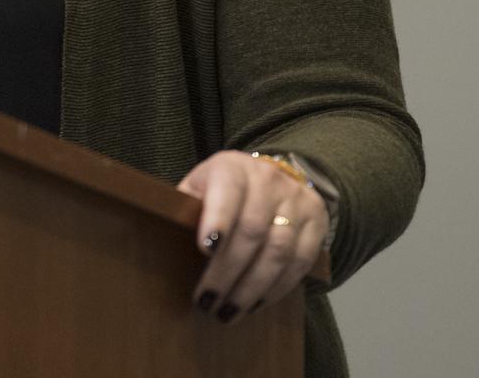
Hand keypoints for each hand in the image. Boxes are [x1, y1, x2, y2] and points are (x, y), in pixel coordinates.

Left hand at [177, 149, 328, 322]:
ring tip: (228, 311)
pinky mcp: (316, 221)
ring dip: (252, 288)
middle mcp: (267, 179)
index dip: (218, 219)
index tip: (205, 248)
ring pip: (278, 250)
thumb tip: (161, 239)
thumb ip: (187, 208)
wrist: (273, 177)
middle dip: (228, 272)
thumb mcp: (200, 187)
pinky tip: (256, 303)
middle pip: (252, 230)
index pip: (227, 191)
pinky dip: (277, 288)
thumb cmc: (222, 190)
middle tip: (208, 302)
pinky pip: (300, 262)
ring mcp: (296, 199)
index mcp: (232, 167)